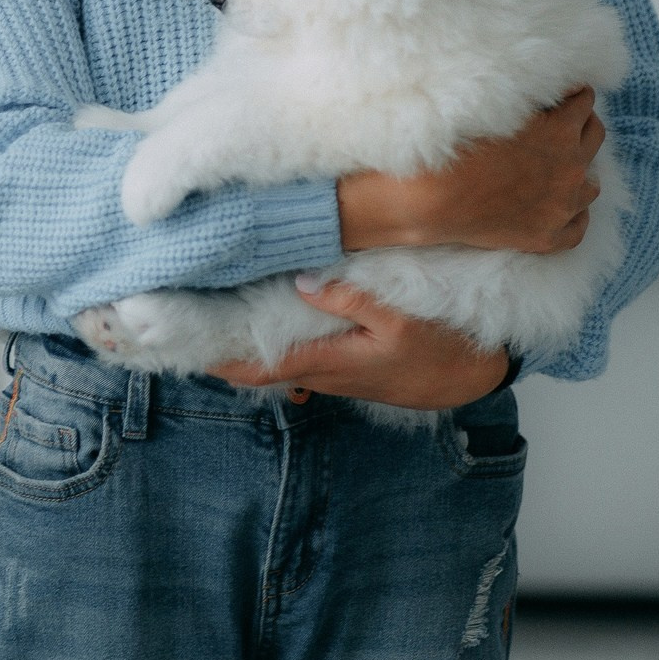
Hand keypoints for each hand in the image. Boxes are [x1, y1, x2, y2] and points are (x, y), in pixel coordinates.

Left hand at [208, 278, 507, 408]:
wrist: (472, 378)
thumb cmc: (440, 349)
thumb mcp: (401, 320)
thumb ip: (352, 301)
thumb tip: (304, 281)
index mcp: (330, 362)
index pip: (260, 367)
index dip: (221, 359)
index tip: (187, 346)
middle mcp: (324, 372)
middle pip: (261, 366)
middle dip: (225, 350)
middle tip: (186, 322)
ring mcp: (334, 371)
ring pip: (279, 361)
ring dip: (249, 346)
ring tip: (215, 315)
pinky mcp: (347, 365)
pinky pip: (301, 356)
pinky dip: (277, 342)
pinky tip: (266, 318)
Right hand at [336, 87, 602, 254]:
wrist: (432, 197)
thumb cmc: (455, 146)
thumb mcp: (496, 108)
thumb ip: (527, 96)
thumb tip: (541, 88)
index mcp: (561, 132)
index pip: (584, 102)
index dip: (570, 95)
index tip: (559, 96)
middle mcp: (571, 169)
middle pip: (594, 137)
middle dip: (581, 125)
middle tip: (561, 124)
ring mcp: (563, 207)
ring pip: (592, 184)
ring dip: (580, 171)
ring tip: (559, 167)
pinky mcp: (548, 237)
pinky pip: (579, 228)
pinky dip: (574, 215)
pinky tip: (561, 208)